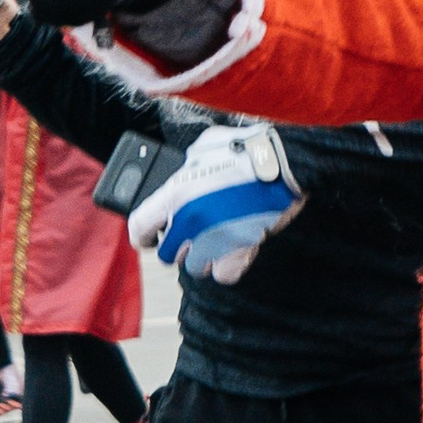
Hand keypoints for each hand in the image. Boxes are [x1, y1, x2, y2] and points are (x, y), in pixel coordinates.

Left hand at [127, 124, 304, 281]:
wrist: (283, 160)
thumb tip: (182, 173)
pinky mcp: (239, 250)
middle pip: (167, 254)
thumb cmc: (245, 148)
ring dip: (202, 258)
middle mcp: (189, 221)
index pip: (140, 228)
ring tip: (214, 242)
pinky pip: (224, 275)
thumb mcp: (202, 147)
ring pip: (195, 267)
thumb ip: (186, 167)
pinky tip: (234, 251)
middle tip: (190, 236)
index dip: (142, 237)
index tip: (147, 240)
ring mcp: (214, 239)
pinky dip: (228, 267)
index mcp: (174, 194)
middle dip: (177, 247)